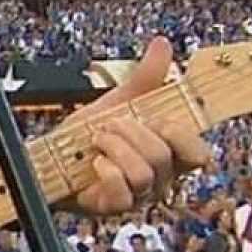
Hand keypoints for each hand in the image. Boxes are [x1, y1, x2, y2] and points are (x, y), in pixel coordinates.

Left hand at [61, 37, 211, 215]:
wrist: (52, 154)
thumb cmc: (91, 133)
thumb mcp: (121, 101)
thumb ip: (146, 76)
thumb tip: (162, 44)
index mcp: (168, 154)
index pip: (198, 154)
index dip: (180, 135)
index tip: (156, 120)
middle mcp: (159, 178)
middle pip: (162, 156)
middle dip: (131, 131)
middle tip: (109, 125)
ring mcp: (138, 196)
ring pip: (143, 174)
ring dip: (115, 148)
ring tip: (97, 140)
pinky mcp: (114, 207)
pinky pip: (122, 193)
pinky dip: (106, 171)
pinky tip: (94, 162)